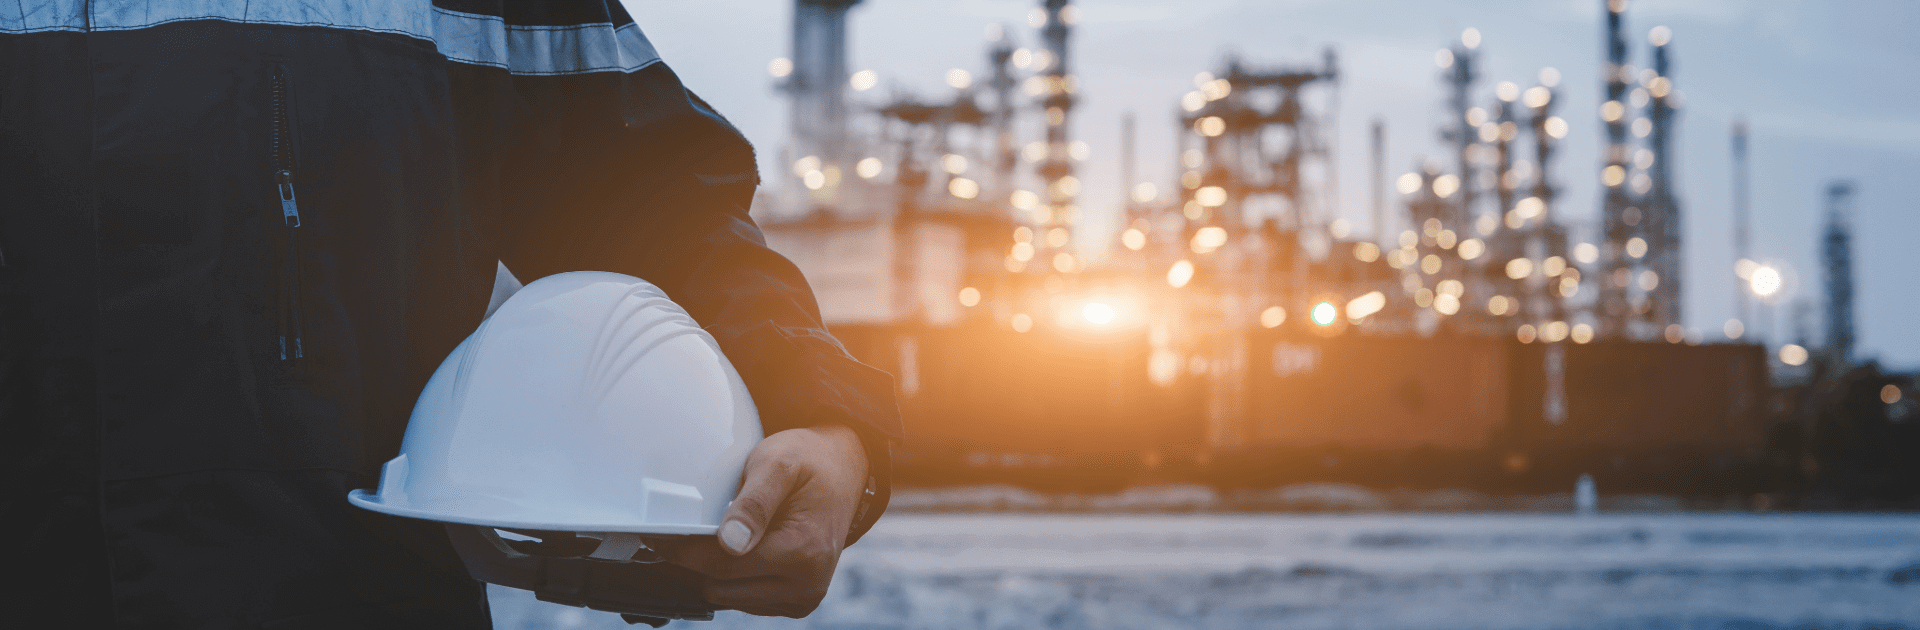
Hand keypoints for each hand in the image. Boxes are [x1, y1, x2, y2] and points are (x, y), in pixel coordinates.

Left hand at [660, 423, 868, 617]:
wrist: (843, 471)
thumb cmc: (810, 462)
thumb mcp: (778, 464)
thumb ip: (754, 502)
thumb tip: (730, 543)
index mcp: (803, 552)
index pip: (719, 564)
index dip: (680, 550)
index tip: (656, 535)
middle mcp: (806, 584)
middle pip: (719, 584)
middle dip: (700, 557)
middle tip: (696, 526)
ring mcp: (802, 598)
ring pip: (728, 596)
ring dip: (718, 569)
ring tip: (729, 533)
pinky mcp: (796, 603)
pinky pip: (744, 600)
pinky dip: (734, 577)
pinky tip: (744, 548)